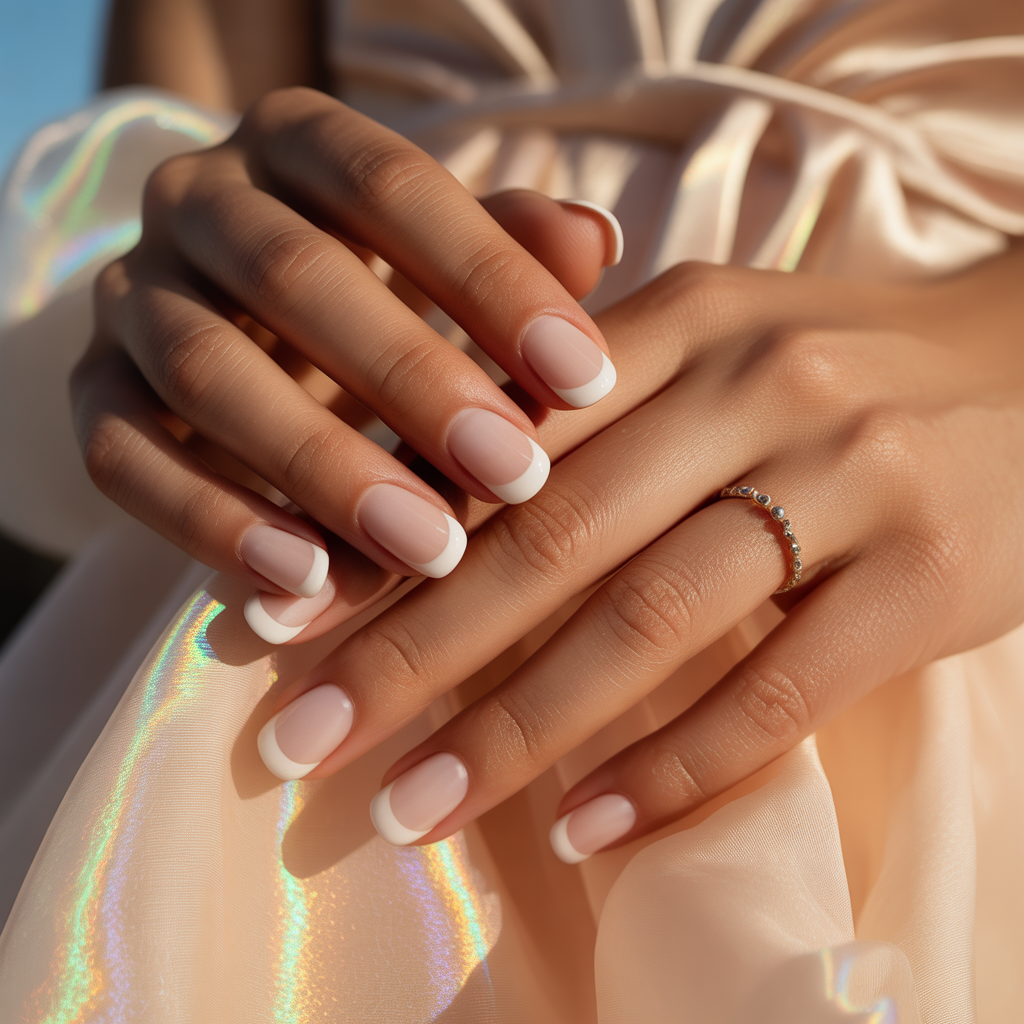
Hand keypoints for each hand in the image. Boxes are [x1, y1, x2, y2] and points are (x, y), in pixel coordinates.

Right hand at [70, 87, 620, 612]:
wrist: (248, 322)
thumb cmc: (381, 289)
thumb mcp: (445, 261)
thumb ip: (510, 250)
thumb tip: (594, 242)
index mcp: (296, 141)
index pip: (392, 185)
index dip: (492, 280)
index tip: (586, 381)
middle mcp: (200, 200)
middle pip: (297, 277)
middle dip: (414, 382)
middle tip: (516, 478)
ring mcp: (133, 297)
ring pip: (208, 371)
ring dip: (322, 468)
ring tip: (429, 550)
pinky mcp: (93, 393)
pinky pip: (124, 458)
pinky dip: (213, 523)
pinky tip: (308, 581)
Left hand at [252, 249, 1023, 858]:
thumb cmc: (832, 366)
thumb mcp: (708, 346)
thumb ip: (581, 410)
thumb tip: (420, 505)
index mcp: (682, 319)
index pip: (502, 441)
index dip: (386, 538)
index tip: (285, 625)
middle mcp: (759, 385)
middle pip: (552, 538)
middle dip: (413, 651)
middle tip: (303, 739)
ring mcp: (850, 477)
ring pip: (651, 621)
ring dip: (518, 728)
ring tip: (415, 806)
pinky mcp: (929, 575)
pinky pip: (780, 688)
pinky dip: (675, 765)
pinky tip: (585, 828)